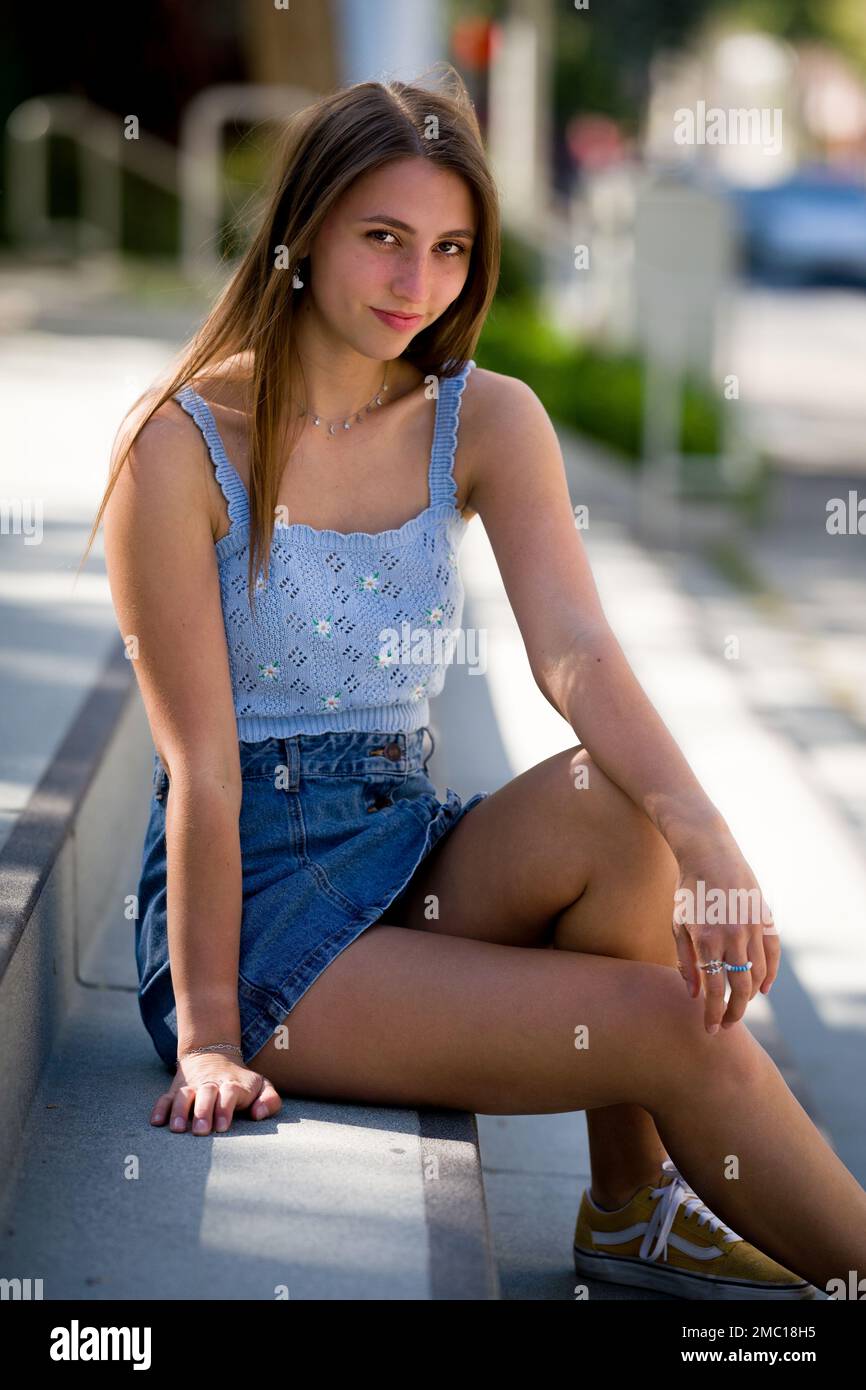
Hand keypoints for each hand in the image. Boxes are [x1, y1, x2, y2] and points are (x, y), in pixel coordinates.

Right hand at [150, 1050, 281, 1134]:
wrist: (215, 1055)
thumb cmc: (242, 1082)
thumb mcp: (262, 1086)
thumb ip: (269, 1100)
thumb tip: (258, 1114)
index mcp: (233, 1084)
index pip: (229, 1093)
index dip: (225, 1109)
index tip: (222, 1127)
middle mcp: (210, 1084)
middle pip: (206, 1094)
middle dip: (202, 1112)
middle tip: (200, 1131)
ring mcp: (192, 1087)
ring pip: (183, 1095)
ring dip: (179, 1111)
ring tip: (177, 1128)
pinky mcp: (176, 1090)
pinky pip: (165, 1097)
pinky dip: (160, 1108)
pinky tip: (156, 1122)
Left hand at [671, 842, 779, 1034]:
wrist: (710, 854)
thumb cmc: (688, 891)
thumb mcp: (678, 924)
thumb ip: (686, 961)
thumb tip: (695, 995)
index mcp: (706, 940)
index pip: (714, 990)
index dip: (713, 1015)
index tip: (710, 1030)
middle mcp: (732, 937)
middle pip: (739, 988)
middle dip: (734, 1012)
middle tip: (727, 1025)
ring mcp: (752, 928)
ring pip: (758, 974)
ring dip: (749, 996)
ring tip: (739, 1006)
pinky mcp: (765, 919)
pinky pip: (772, 955)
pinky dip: (770, 975)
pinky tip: (762, 990)